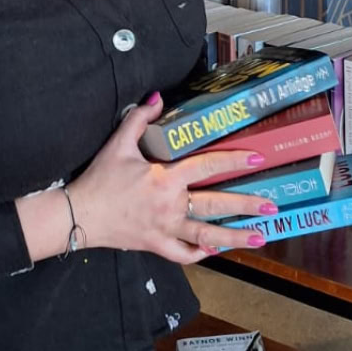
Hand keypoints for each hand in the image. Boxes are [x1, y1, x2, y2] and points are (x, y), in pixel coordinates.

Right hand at [67, 92, 278, 263]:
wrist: (80, 214)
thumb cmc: (99, 179)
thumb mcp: (118, 143)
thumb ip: (139, 118)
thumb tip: (157, 96)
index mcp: (165, 178)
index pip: (208, 166)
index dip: (235, 160)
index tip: (258, 158)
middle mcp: (171, 204)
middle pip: (216, 204)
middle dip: (247, 205)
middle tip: (272, 205)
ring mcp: (165, 228)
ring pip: (206, 235)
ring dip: (235, 236)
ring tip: (260, 236)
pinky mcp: (155, 245)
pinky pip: (183, 253)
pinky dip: (200, 252)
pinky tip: (216, 250)